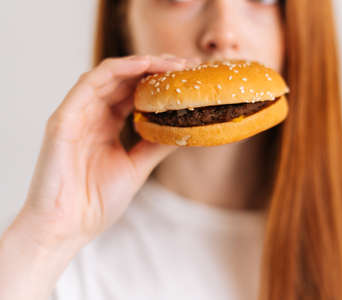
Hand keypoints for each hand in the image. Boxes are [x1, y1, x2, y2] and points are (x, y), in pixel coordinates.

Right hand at [14, 54, 199, 249]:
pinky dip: (117, 70)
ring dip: (142, 64)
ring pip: (109, 75)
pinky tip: (143, 65)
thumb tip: (185, 129)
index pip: (134, 93)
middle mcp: (91, 115)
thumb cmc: (96, 202)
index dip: (159, 82)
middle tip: (187, 64)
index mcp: (106, 125)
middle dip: (156, 68)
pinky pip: (90, 84)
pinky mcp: (63, 118)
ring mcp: (77, 114)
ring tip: (172, 62)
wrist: (67, 228)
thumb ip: (156, 145)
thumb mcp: (136, 167)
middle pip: (124, 80)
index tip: (188, 78)